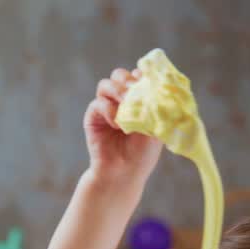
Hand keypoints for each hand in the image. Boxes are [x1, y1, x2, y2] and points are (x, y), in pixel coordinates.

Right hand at [84, 67, 163, 186]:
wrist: (124, 172)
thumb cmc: (143, 153)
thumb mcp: (156, 128)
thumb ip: (155, 107)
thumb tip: (156, 86)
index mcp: (138, 100)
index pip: (138, 76)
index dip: (142, 76)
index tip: (148, 82)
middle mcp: (120, 100)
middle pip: (119, 75)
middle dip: (127, 80)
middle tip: (134, 90)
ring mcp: (106, 107)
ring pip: (106, 85)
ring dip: (117, 91)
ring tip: (126, 104)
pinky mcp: (93, 117)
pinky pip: (98, 103)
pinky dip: (108, 110)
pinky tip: (117, 124)